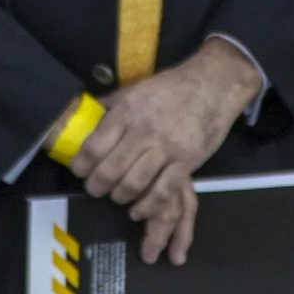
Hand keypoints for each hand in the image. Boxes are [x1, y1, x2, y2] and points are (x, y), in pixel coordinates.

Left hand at [67, 39, 261, 264]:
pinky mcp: (187, 160)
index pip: (93, 148)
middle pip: (109, 170)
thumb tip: (80, 118)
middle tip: (95, 188)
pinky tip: (139, 210)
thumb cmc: (171, 87)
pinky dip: (147, 206)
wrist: (213, 84)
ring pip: (133, 184)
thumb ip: (109, 106)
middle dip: (96, 186)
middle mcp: (144, 130)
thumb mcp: (135, 89)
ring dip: (120, 197)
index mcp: (127, 111)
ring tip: (118, 196)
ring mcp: (167, 146)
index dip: (80, 166)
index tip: (80, 172)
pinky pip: (162, 191)